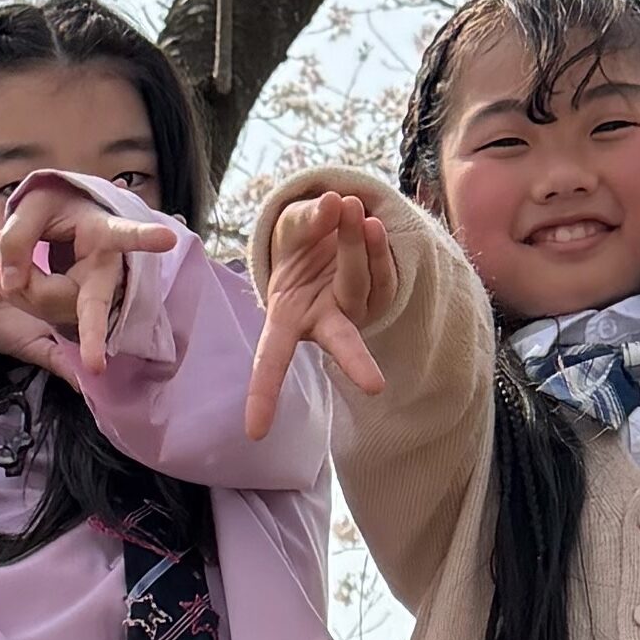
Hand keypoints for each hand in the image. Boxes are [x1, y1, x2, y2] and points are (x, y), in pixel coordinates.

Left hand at [0, 178, 179, 379]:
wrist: (57, 222)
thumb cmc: (53, 206)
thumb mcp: (31, 207)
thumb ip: (16, 237)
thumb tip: (9, 281)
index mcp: (104, 233)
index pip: (124, 235)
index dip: (145, 237)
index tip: (168, 238)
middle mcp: (105, 270)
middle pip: (92, 305)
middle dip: (93, 336)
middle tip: (95, 367)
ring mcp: (93, 296)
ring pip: (51, 305)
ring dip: (21, 287)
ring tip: (13, 260)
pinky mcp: (76, 312)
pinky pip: (42, 312)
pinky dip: (19, 296)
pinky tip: (12, 279)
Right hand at [242, 186, 398, 438]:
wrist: (328, 229)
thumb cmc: (297, 240)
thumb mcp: (290, 227)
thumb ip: (306, 218)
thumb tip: (331, 206)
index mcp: (288, 319)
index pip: (271, 360)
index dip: (263, 394)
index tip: (255, 433)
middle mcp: (323, 321)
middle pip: (340, 341)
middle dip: (355, 361)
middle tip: (375, 387)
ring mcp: (357, 308)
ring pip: (360, 283)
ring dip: (354, 245)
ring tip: (347, 207)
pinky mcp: (382, 291)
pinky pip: (385, 271)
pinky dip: (377, 246)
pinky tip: (369, 223)